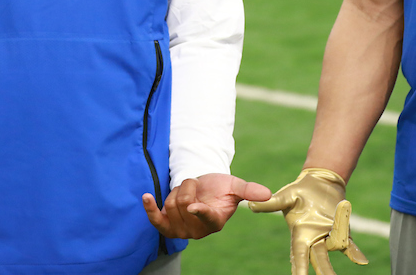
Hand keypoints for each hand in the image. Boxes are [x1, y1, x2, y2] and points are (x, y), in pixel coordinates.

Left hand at [142, 173, 270, 238]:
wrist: (202, 188)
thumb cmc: (220, 188)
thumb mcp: (234, 186)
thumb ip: (249, 191)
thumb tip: (268, 194)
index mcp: (215, 221)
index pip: (207, 218)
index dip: (200, 212)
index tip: (194, 206)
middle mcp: (197, 230)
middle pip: (184, 203)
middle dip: (188, 186)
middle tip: (195, 185)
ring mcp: (181, 230)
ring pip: (171, 203)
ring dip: (177, 190)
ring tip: (186, 191)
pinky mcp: (166, 225)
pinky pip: (156, 219)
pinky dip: (150, 208)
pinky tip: (146, 197)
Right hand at [249, 168, 367, 274]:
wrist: (318, 183)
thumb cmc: (298, 191)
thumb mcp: (285, 196)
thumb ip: (272, 204)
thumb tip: (251, 205)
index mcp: (300, 234)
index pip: (299, 255)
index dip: (299, 269)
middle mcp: (314, 239)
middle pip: (318, 260)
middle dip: (323, 272)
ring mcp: (328, 236)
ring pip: (333, 249)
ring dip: (337, 255)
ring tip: (339, 264)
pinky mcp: (341, 230)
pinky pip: (348, 243)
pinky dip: (355, 252)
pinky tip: (361, 260)